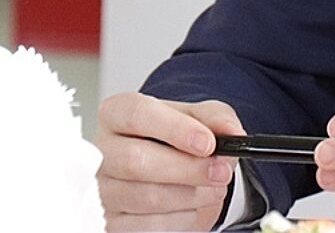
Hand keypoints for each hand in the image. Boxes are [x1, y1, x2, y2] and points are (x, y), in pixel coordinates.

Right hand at [95, 92, 243, 231]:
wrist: (169, 163)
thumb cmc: (175, 136)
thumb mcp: (200, 117)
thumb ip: (217, 119)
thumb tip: (231, 132)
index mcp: (118, 112)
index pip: (137, 114)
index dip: (174, 129)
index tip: (208, 143)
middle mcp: (103, 150)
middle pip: (136, 161)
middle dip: (188, 169)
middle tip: (221, 172)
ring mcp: (102, 189)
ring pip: (145, 197)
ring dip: (190, 196)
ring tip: (213, 188)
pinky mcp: (111, 221)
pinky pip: (147, 226)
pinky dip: (181, 219)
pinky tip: (194, 205)